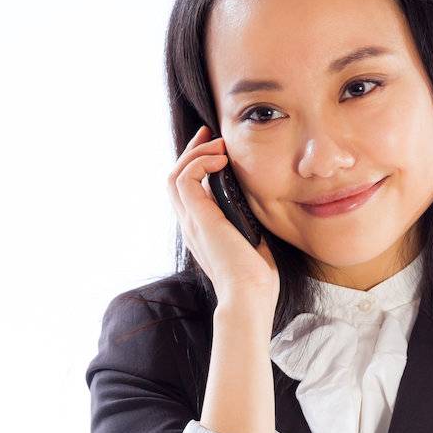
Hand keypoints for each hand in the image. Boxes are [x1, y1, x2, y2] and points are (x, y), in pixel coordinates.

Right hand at [167, 124, 279, 305]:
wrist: (249, 297)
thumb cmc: (255, 280)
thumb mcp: (252, 243)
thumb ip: (248, 225)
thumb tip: (257, 209)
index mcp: (202, 231)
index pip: (188, 192)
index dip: (198, 166)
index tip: (216, 149)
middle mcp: (191, 225)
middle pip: (176, 178)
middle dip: (192, 151)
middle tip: (211, 135)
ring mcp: (192, 222)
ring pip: (176, 175)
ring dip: (196, 153)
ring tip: (219, 146)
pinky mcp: (198, 218)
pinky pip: (186, 178)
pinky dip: (201, 162)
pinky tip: (222, 162)